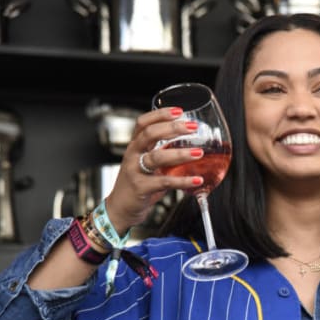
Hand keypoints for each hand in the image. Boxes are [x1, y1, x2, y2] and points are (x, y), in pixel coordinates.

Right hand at [104, 107, 203, 234]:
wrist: (120, 208)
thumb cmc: (138, 184)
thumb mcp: (148, 164)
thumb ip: (165, 154)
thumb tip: (193, 146)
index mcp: (135, 146)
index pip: (143, 123)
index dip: (160, 114)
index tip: (179, 111)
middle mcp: (132, 155)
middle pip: (149, 134)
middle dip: (172, 128)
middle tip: (192, 127)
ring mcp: (135, 171)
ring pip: (156, 157)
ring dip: (180, 154)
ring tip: (198, 153)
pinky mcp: (141, 188)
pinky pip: (164, 182)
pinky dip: (183, 181)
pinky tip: (197, 179)